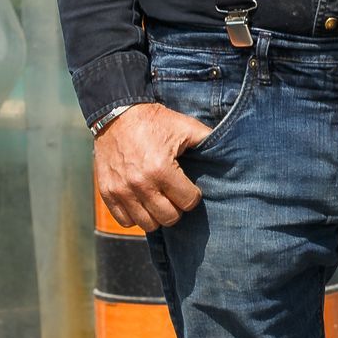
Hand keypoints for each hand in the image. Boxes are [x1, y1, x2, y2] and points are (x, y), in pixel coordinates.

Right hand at [94, 100, 213, 231]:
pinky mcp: (107, 192)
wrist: (116, 113)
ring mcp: (121, 190)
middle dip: (177, 208)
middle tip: (175, 195)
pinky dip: (135, 215)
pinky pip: (125, 221)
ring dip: (156, 214)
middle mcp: (140, 184)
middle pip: (169, 218)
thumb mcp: (185, 126)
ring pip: (147, 224)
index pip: (188, 203)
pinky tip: (141, 201)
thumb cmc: (155, 121)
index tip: (189, 187)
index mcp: (162, 169)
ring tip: (158, 199)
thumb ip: (208, 139)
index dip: (192, 196)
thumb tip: (231, 148)